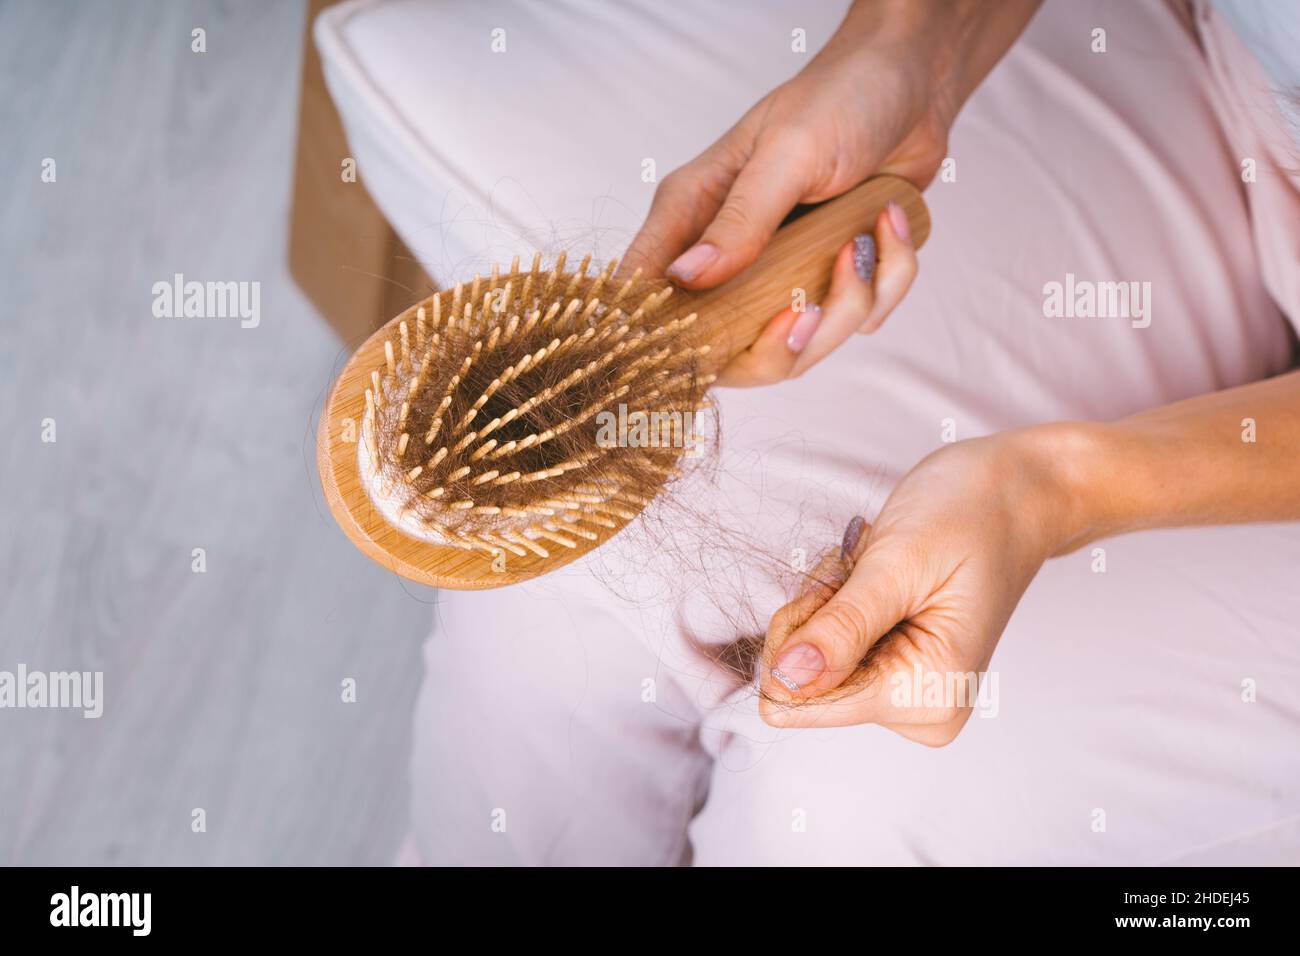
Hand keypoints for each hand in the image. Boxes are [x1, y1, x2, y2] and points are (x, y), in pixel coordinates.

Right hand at [623, 0, 1040, 385]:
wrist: (912, 82)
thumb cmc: (840, 98)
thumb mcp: (788, 154)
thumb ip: (740, 220)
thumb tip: (685, 277)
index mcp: (693, 215)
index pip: (648, 290)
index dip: (664, 336)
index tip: (710, 347)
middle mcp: (729, 253)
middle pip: (730, 352)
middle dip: (782, 345)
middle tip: (810, 311)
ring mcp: (782, 271)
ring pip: (803, 344)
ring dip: (850, 302)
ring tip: (865, 240)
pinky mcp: (832, 276)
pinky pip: (858, 318)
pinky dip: (887, 280)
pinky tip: (887, 225)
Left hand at [759, 424, 1088, 744]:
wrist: (1016, 494)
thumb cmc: (970, 515)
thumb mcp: (897, 564)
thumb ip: (840, 630)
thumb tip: (783, 682)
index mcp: (925, 696)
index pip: (801, 701)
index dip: (796, 636)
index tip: (839, 587)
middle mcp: (919, 710)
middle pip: (802, 681)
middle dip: (817, 613)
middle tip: (865, 570)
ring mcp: (908, 693)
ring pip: (811, 659)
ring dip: (831, 601)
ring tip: (882, 568)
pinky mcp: (898, 671)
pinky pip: (830, 645)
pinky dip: (840, 602)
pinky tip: (881, 576)